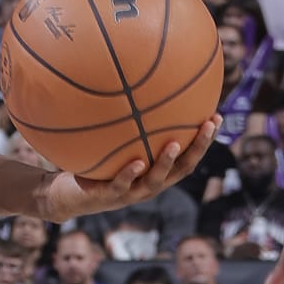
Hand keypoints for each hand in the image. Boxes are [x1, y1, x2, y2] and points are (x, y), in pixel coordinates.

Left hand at [36, 118, 219, 223]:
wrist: (67, 196)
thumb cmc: (94, 166)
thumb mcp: (112, 144)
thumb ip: (126, 126)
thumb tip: (132, 86)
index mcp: (155, 172)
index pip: (187, 156)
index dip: (204, 140)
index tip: (216, 116)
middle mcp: (148, 185)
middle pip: (182, 168)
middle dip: (198, 147)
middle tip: (209, 124)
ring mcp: (130, 193)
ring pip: (155, 181)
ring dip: (166, 163)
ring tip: (175, 144)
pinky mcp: (107, 197)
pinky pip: (120, 185)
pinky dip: (129, 174)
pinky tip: (137, 162)